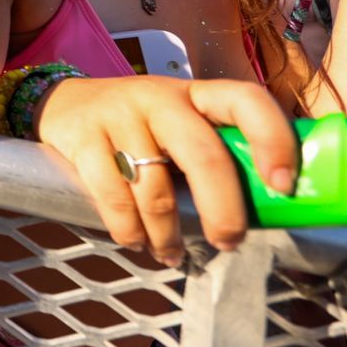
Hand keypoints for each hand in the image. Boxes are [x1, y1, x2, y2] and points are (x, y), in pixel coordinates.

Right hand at [33, 75, 298, 265]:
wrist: (63, 104)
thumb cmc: (141, 127)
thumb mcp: (180, 122)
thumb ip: (214, 151)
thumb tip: (267, 209)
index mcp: (197, 94)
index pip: (247, 101)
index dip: (273, 140)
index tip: (283, 186)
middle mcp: (160, 99)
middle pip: (203, 154)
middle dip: (222, 210)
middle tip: (228, 242)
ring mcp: (119, 116)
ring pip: (155, 189)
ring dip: (168, 234)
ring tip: (172, 253)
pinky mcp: (83, 138)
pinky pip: (113, 198)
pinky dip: (129, 231)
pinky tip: (137, 242)